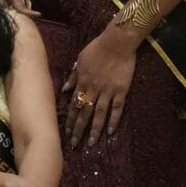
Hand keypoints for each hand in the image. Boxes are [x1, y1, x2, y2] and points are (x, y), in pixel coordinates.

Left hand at [62, 23, 139, 151]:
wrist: (117, 42)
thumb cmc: (97, 48)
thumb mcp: (80, 60)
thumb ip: (73, 77)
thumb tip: (64, 90)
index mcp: (82, 83)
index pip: (73, 105)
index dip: (70, 119)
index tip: (65, 132)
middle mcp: (93, 89)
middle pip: (84, 113)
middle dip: (78, 129)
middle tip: (74, 144)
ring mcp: (107, 91)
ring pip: (98, 114)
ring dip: (94, 130)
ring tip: (91, 144)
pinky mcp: (121, 90)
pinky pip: (117, 108)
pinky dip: (113, 120)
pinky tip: (110, 132)